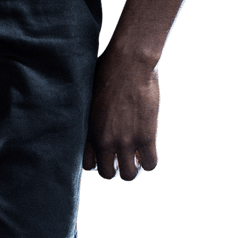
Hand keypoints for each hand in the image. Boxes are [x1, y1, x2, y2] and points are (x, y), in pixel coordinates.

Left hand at [83, 47, 160, 181]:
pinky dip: (149, 161)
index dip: (97, 160)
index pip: (87, 163)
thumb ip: (88, 112)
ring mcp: (125, 140)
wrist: (128, 62)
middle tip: (121, 153)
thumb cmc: (106, 69)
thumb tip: (87, 116)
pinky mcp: (146, 137)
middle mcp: (105, 139)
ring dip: (133, 167)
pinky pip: (150, 165)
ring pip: (129, 175)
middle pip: (107, 173)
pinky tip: (148, 148)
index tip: (104, 152)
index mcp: (88, 128)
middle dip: (114, 166)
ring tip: (135, 153)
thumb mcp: (88, 92)